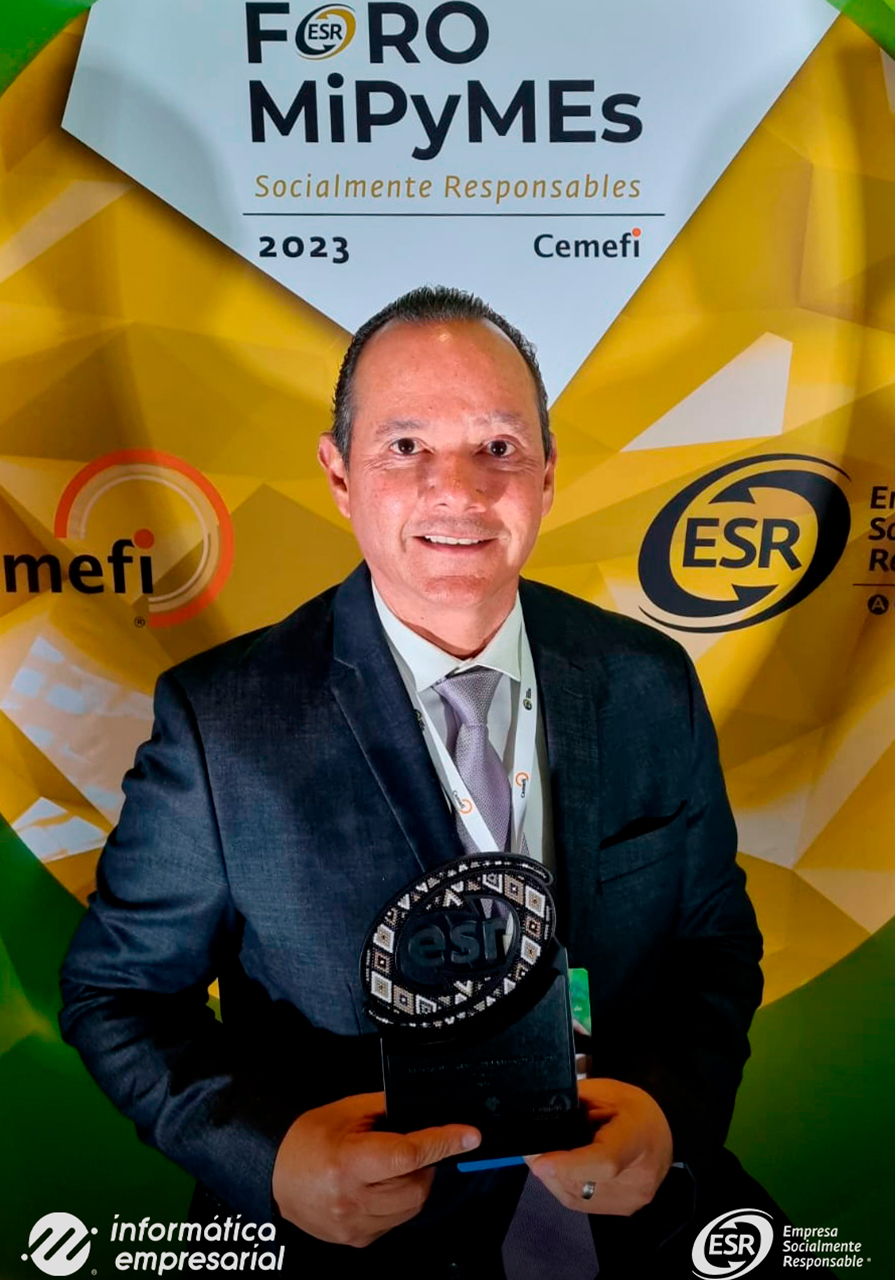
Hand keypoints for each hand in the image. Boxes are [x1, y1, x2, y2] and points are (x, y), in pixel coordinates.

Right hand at [272, 1092, 480, 1246]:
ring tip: (393, 1165)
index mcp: (349, 1162)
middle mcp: (352, 1199)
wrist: (275, 1174)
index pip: (409, 1155)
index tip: (470, 1135)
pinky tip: (381, 1185)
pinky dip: (400, 1201)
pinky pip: (397, 1221)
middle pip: (417, 1185)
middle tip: (415, 1146)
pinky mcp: (357, 1240)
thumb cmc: (310, 1137)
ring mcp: (354, 1225)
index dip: (443, 1143)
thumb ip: (391, 1110)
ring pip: (412, 1206)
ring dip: (415, 1182)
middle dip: (427, 1163)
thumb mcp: (348, 1111)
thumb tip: (429, 1111)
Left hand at [525, 1079, 672, 1215]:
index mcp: (636, 1140)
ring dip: (552, 1176)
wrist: (661, 1136)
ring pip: (575, 1195)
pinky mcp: (622, 1211)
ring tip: (543, 1152)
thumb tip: (541, 1122)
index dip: (569, 1165)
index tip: (539, 1163)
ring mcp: (630, 1201)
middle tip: (529, 1145)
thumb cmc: (634, 1109)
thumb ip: (574, 1106)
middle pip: (582, 1182)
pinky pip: (580, 1201)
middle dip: (548, 1165)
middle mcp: (638, 1179)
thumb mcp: (605, 1092)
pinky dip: (563, 1184)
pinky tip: (558, 1167)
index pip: (604, 1161)